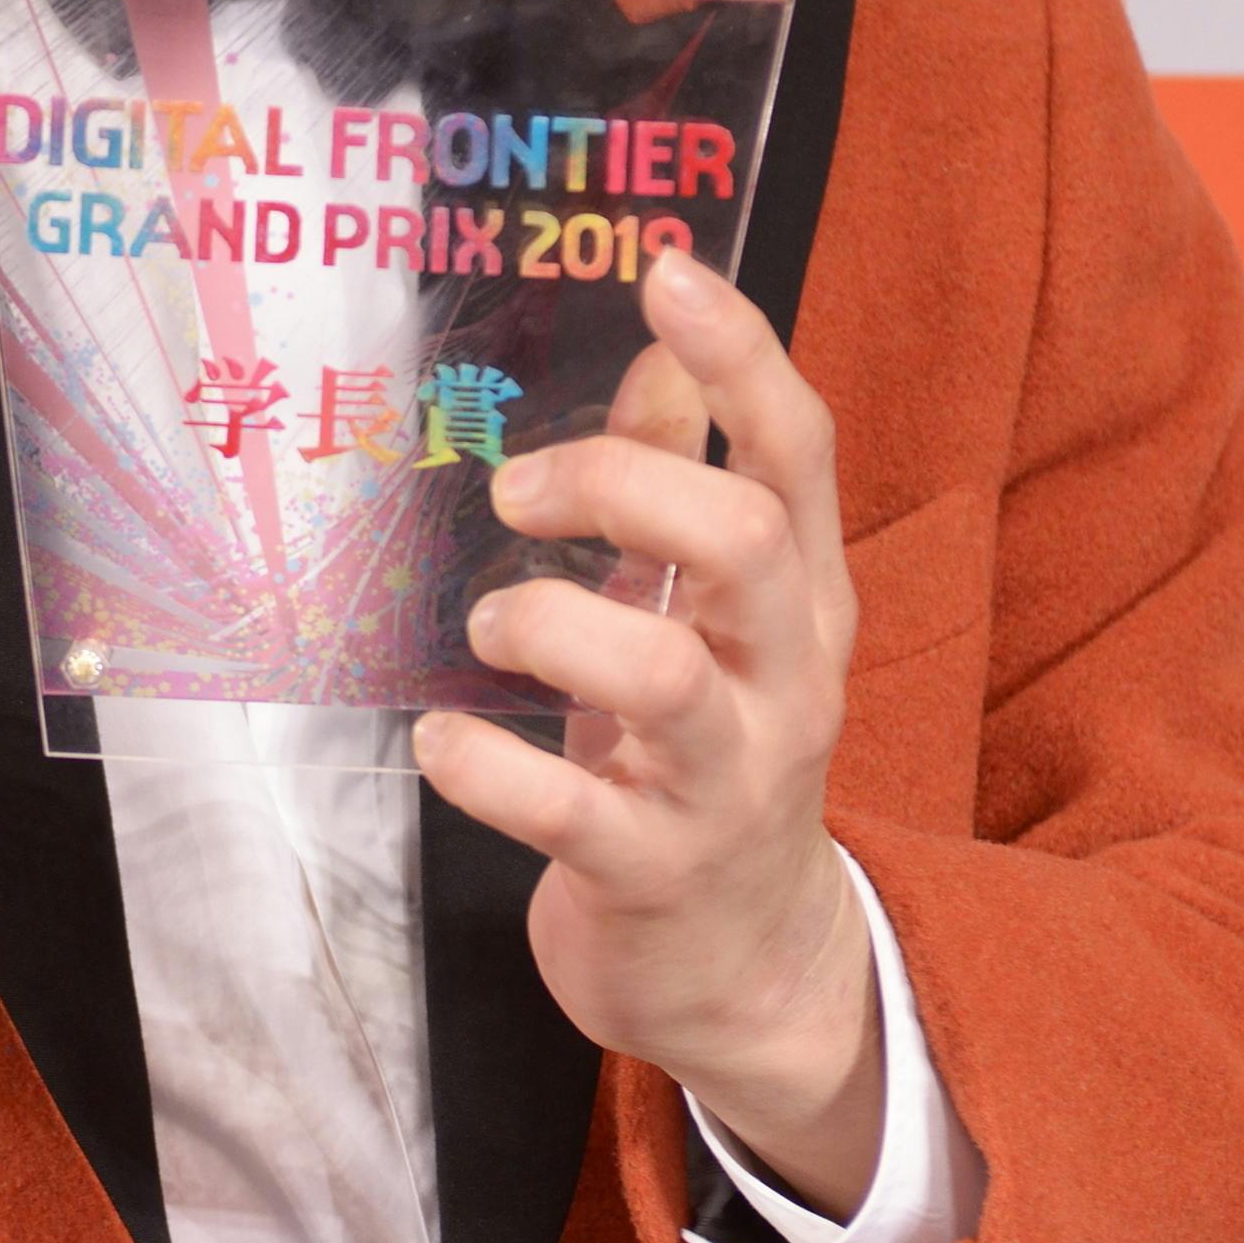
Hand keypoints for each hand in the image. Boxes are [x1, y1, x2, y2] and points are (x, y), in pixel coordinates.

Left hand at [413, 246, 881, 1216]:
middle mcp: (785, 678)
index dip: (742, 358)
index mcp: (801, 598)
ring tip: (490, 625)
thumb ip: (682, 490)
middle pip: (749, 540)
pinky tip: (442, 741)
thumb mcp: (711, 621)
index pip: (799, 454)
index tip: (668, 271)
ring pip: (667, 675)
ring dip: (554, 626)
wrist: (744, 971)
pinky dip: (490, 768)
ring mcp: (730, 781)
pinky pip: (572, 813)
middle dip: (624, 486)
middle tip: (513, 494)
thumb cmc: (704, 762)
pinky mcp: (657, 872)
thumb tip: (658, 358)